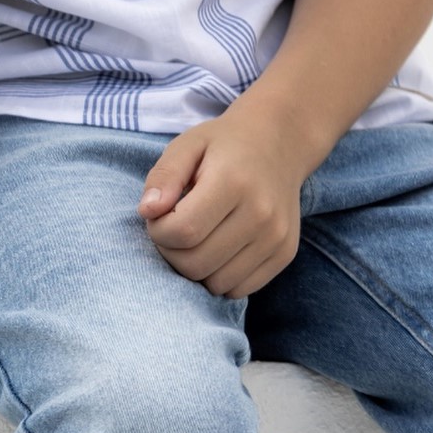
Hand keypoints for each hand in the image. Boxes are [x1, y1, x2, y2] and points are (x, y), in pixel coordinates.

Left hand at [136, 106, 305, 297]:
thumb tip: (147, 212)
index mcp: (233, 181)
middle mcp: (261, 213)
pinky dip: (219, 276)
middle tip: (173, 227)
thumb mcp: (188, 144)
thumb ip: (165, 176)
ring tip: (196, 236)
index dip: (158, 230)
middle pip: (197, 263)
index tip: (158, 215)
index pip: (184, 230)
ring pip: (217, 283)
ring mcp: (277, 237)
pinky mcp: (285, 253)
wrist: (278, 143)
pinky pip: (239, 289)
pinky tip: (218, 247)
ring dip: (195, 267)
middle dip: (171, 252)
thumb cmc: (224, 144)